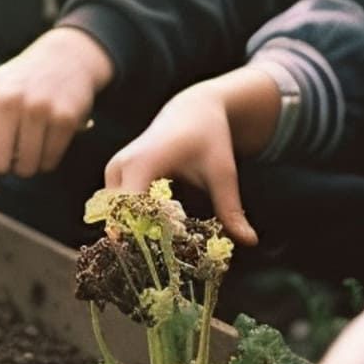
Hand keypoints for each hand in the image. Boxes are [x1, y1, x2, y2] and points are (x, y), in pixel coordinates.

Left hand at [0, 27, 114, 177]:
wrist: (65, 56)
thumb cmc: (18, 84)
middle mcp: (7, 100)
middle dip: (3, 166)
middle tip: (10, 151)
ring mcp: (38, 109)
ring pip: (25, 168)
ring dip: (27, 164)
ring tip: (30, 143)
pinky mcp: (65, 119)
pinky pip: (49, 163)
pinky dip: (47, 160)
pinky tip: (47, 140)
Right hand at [105, 68, 279, 244]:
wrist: (192, 109)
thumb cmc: (209, 138)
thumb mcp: (222, 174)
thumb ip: (230, 209)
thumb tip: (250, 242)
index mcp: (143, 164)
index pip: (132, 213)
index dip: (147, 236)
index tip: (172, 251)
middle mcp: (120, 167)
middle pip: (119, 218)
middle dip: (140, 239)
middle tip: (168, 254)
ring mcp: (113, 170)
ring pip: (115, 215)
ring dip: (136, 230)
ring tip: (165, 239)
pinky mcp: (113, 174)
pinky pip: (116, 206)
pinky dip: (134, 219)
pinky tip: (159, 226)